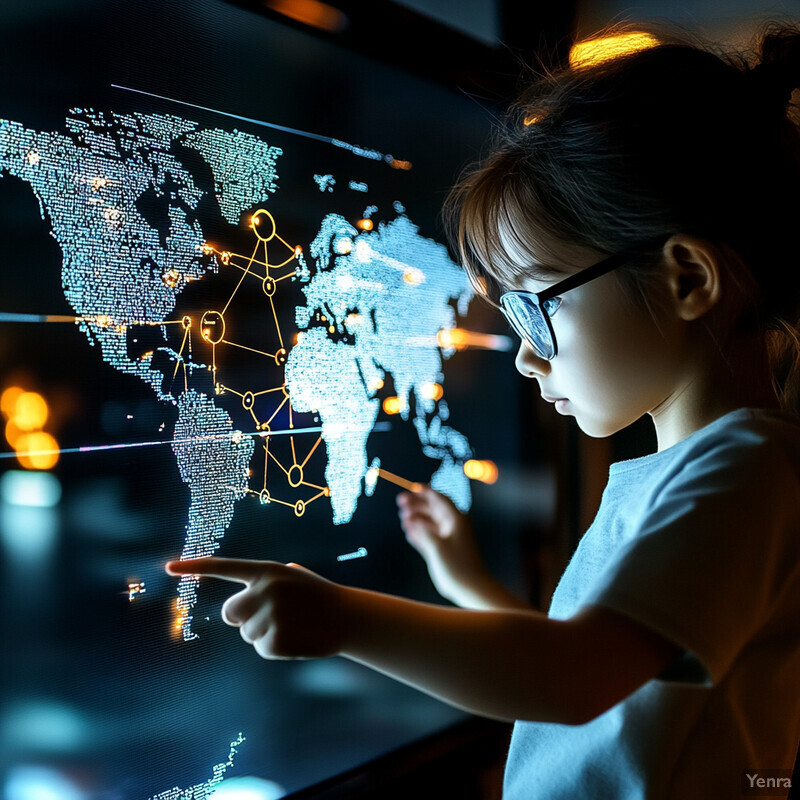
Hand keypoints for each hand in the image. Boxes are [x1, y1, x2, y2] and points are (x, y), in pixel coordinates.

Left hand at [165, 557, 347, 659]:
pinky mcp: (274, 640)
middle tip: (273, 616)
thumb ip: (270, 580)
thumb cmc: (320, 596)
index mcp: (268, 571)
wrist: (348, 617)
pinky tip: (296, 639)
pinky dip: (276, 647)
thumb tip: (252, 592)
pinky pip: (261, 649)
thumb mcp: (297, 577)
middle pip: (230, 613)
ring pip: (246, 633)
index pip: (224, 568)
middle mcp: (265, 590)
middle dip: (245, 618)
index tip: (168, 567)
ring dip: (265, 633)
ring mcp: (270, 615)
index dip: (195, 567)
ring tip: (294, 626)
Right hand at [396, 486, 491, 607]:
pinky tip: (408, 532)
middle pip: (432, 509)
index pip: (439, 499)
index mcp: (455, 519)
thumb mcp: (437, 546)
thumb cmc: (457, 565)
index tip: (411, 488)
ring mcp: (448, 538)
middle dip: (416, 504)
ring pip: (429, 522)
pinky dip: (419, 533)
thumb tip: (412, 521)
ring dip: (416, 518)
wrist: (471, 588)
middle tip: (400, 501)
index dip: (425, 492)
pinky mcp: (443, 550)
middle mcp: (452, 526)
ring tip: (402, 518)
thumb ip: (423, 531)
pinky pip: (429, 536)